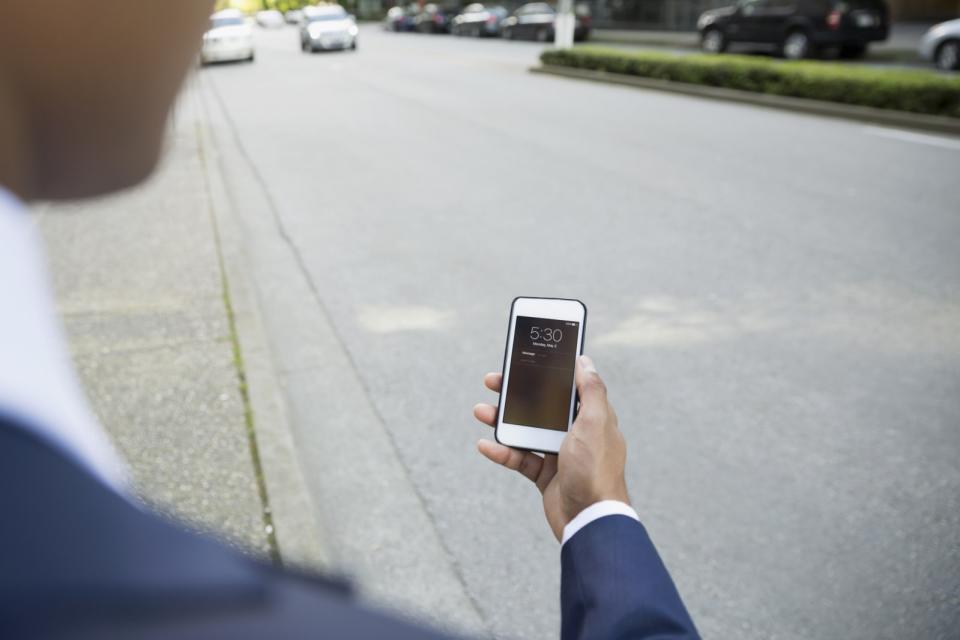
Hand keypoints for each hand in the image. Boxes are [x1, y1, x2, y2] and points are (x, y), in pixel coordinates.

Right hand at [473, 355, 628, 541]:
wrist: (590, 519)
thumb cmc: (596, 470)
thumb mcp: (596, 422)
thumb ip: (591, 390)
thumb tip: (584, 361)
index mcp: (592, 417)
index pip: (567, 388)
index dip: (547, 373)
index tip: (526, 360)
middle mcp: (577, 433)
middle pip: (541, 406)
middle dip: (516, 394)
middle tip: (493, 382)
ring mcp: (560, 455)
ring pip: (526, 431)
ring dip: (503, 421)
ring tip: (480, 412)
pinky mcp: (546, 476)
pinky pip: (520, 458)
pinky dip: (502, 451)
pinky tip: (485, 445)